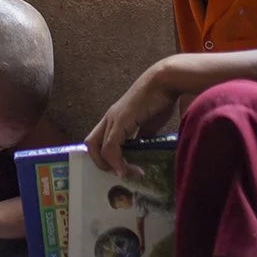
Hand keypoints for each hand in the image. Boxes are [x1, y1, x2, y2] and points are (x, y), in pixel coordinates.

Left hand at [86, 61, 177, 175]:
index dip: (107, 160)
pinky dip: (117, 161)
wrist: (166, 81)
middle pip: (91, 145)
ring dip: (110, 166)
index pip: (99, 143)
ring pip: (97, 147)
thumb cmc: (160, 100)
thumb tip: (143, 155)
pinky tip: (127, 170)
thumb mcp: (150, 126)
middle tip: (119, 174)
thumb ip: (142, 138)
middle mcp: (109, 118)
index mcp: (115, 119)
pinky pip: (111, 145)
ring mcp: (113, 118)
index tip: (123, 172)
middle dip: (101, 164)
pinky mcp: (120, 119)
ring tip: (126, 174)